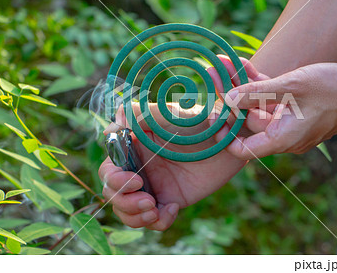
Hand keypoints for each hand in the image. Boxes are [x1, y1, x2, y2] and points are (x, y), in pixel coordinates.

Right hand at [99, 101, 247, 230]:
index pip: (108, 170)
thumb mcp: (165, 113)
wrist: (227, 140)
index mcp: (132, 149)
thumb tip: (109, 127)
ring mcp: (154, 186)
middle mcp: (139, 168)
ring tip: (155, 210)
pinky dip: (158, 222)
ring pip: (128, 212)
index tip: (135, 181)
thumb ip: (135, 115)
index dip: (114, 180)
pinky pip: (155, 221)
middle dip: (124, 202)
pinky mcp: (170, 200)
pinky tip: (174, 208)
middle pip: (113, 194)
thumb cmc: (196, 122)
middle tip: (147, 199)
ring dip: (135, 217)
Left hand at [214, 62, 336, 158]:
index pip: (243, 149)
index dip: (224, 135)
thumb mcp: (293, 87)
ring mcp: (289, 122)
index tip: (209, 114)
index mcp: (283, 139)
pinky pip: (271, 99)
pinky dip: (259, 84)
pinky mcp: (295, 109)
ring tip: (222, 63)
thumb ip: (257, 93)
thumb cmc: (336, 89)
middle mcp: (284, 135)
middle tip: (211, 73)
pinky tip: (243, 64)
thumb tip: (228, 100)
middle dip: (229, 96)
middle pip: (247, 120)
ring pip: (258, 106)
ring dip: (242, 85)